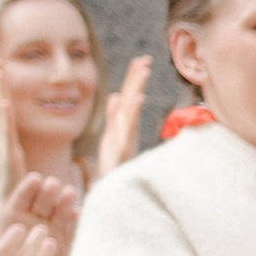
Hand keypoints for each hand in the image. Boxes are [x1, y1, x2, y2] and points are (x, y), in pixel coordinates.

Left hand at [94, 56, 150, 181]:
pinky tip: (137, 98)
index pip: (126, 98)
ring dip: (137, 89)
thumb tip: (112, 96)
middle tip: (145, 58)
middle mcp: (124, 132)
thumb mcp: (110, 141)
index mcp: (121, 127)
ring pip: (130, 111)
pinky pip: (128, 129)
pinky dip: (132, 113)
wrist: (112, 197)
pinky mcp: (122, 152)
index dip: (133, 80)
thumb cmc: (113, 171)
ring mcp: (124, 141)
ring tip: (143, 70)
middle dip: (137, 79)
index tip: (140, 61)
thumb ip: (112, 118)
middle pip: (130, 100)